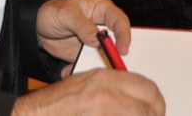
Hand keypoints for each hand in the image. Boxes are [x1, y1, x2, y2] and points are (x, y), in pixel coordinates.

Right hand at [11, 68, 164, 115]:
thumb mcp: (87, 83)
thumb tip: (140, 97)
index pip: (148, 88)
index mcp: (106, 80)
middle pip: (149, 108)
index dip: (156, 102)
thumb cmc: (58, 102)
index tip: (156, 108)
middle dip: (153, 114)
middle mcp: (108, 96)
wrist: (35, 114)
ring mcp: (105, 113)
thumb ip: (114, 87)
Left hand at [36, 0, 131, 75]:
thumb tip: (97, 39)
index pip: (119, 20)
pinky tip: (68, 70)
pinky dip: (82, 70)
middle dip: (117, 54)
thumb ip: (81, 24)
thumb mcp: (65, 14)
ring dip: (100, 64)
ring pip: (106, 55)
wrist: (37, 27)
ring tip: (90, 71)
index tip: (122, 49)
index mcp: (101, 9)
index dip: (124, 34)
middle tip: (115, 65)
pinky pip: (90, 64)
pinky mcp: (86, 54)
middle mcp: (102, 26)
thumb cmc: (53, 12)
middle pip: (118, 40)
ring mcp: (95, 42)